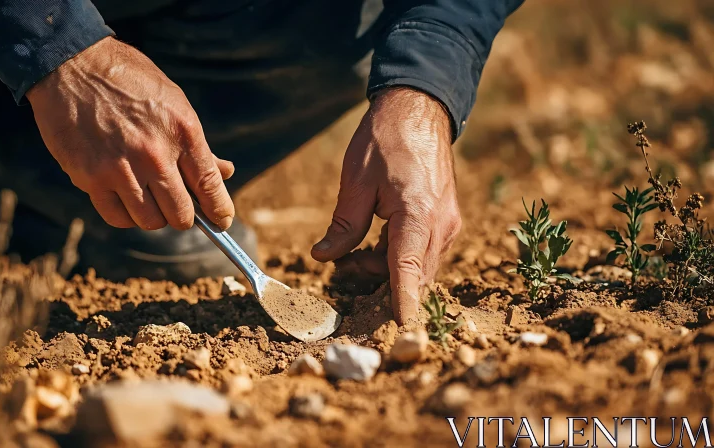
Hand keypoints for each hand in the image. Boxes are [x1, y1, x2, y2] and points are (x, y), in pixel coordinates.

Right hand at [26, 37, 234, 230]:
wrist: (70, 65)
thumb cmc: (128, 81)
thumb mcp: (173, 102)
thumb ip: (197, 144)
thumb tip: (225, 172)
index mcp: (182, 132)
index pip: (209, 186)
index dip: (219, 211)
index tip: (221, 221)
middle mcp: (154, 154)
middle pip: (181, 214)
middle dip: (184, 215)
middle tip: (177, 206)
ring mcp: (121, 168)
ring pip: (150, 221)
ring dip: (154, 216)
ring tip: (148, 197)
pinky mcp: (91, 178)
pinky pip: (118, 217)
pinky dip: (126, 215)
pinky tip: (126, 199)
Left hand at [311, 88, 461, 324]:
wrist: (420, 111)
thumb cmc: (385, 141)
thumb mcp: (356, 181)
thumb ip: (344, 226)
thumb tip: (324, 258)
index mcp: (417, 214)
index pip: (409, 270)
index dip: (403, 301)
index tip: (401, 329)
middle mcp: (440, 225)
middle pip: (413, 275)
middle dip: (380, 283)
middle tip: (344, 266)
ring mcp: (448, 224)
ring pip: (418, 266)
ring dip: (388, 270)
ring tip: (354, 251)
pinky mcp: (447, 221)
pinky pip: (423, 253)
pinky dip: (399, 257)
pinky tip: (375, 243)